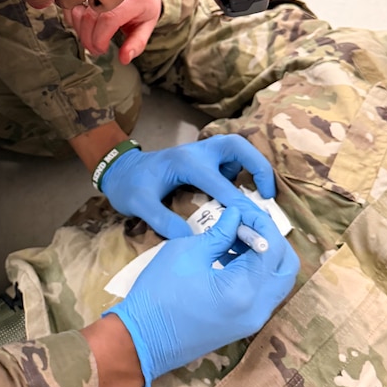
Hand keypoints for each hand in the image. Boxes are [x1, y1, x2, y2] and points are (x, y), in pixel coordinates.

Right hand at [64, 0, 161, 63]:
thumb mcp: (147, 24)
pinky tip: (83, 27)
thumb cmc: (143, 3)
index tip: (102, 49)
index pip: (108, 20)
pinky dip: (73, 20)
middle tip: (96, 49)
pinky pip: (70, 6)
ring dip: (80, 32)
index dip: (100, 40)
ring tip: (91, 39)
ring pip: (77, 13)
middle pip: (89, 18)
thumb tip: (124, 59)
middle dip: (89, 41)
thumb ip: (137, 43)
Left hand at [101, 134, 276, 240]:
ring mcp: (200, 152)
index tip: (256, 222)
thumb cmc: (128, 186)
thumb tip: (190, 239)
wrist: (118, 170)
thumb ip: (162, 221)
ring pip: (236, 150)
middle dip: (259, 166)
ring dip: (251, 167)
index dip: (241, 204)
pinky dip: (240, 172)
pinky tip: (238, 193)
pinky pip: (228, 160)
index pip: (221, 184)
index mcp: (186, 163)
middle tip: (268, 194)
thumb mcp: (139, 205)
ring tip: (260, 195)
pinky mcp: (201, 158)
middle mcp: (197, 152)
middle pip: (238, 147)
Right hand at [106, 206, 298, 386]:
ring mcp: (252, 320)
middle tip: (246, 222)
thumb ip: (220, 233)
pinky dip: (255, 271)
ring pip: (277, 281)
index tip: (241, 208)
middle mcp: (258, 308)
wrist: (142, 339)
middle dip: (272, 238)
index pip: (272, 246)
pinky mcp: (243, 325)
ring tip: (235, 237)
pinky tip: (230, 257)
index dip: (260, 222)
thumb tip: (236, 216)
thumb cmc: (159, 292)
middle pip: (286, 266)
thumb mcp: (187, 252)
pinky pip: (263, 293)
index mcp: (245, 290)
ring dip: (264, 255)